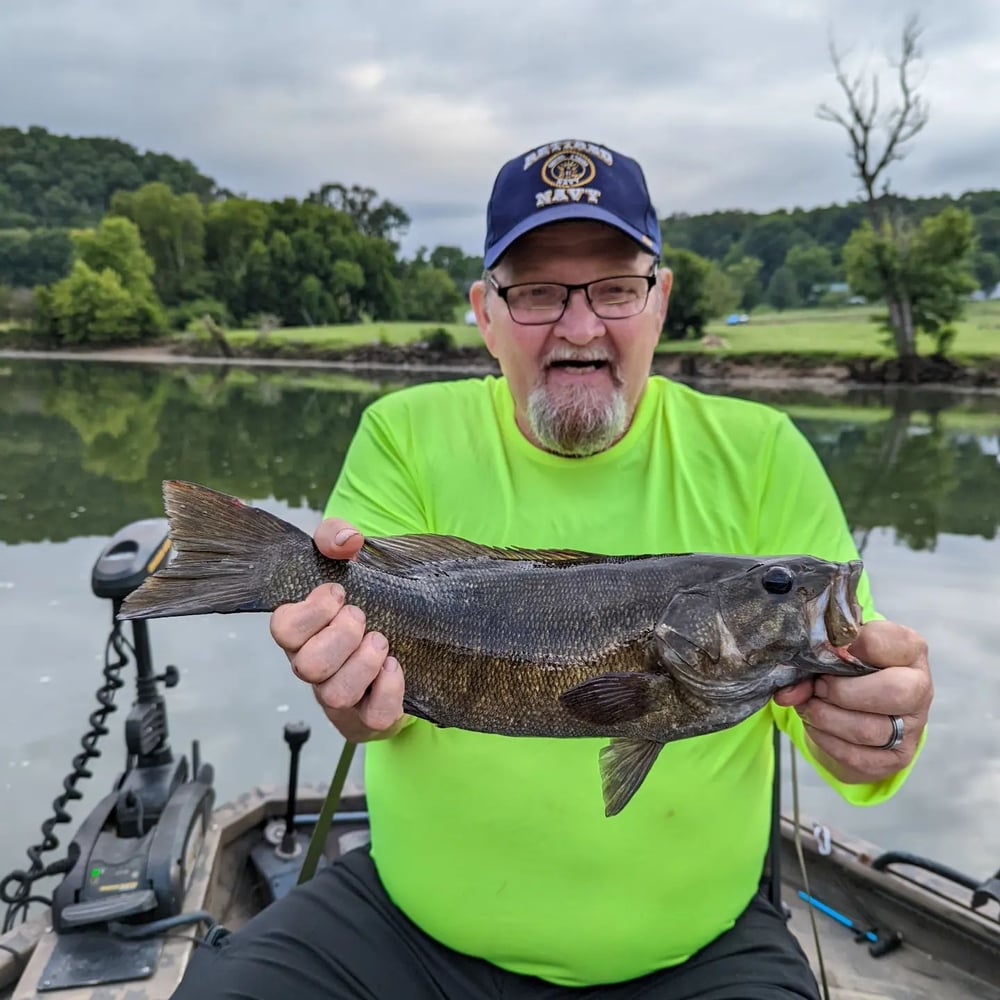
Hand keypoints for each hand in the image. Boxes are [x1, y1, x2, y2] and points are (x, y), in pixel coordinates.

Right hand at [269, 518, 406, 741]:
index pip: (282, 630)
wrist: (405, 639)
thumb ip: (337, 538)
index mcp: (302, 634)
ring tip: (381, 641)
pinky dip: (388, 688)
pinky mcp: (369, 718)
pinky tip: (396, 666)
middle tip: (362, 617)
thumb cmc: (367, 601)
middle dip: (340, 636)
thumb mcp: (351, 562)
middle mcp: (314, 669)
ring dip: (363, 662)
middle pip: (308, 665)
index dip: (310, 612)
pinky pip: (374, 715)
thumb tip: (346, 540)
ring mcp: (340, 698)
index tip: (339, 592)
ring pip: (336, 694)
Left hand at [773, 620, 932, 783]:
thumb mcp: (838, 651)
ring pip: (867, 730)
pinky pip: (855, 755)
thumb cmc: (849, 669)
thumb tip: (790, 690)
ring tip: (811, 705)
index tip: (829, 650)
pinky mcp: (896, 758)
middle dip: (841, 691)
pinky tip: (818, 725)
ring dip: (826, 717)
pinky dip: (825, 739)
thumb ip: (817, 659)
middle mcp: (920, 688)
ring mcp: (912, 728)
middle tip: (818, 687)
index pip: (887, 643)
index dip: (851, 647)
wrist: (858, 707)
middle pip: (893, 693)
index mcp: (910, 650)